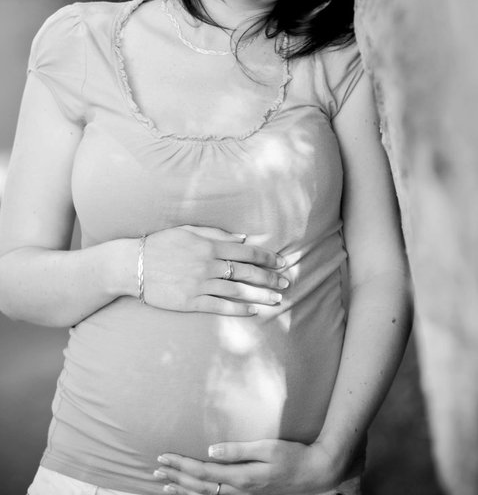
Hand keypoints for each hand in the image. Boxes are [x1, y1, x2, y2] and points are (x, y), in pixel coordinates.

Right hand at [141, 226, 287, 315]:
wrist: (131, 265)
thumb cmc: (160, 244)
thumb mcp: (188, 231)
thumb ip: (216, 234)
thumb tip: (243, 238)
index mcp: (208, 245)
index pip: (246, 251)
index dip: (267, 257)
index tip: (282, 262)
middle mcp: (207, 265)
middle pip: (246, 272)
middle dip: (270, 278)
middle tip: (286, 283)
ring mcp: (199, 285)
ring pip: (237, 292)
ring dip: (260, 296)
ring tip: (277, 301)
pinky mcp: (190, 302)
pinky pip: (220, 307)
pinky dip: (239, 310)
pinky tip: (253, 311)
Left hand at [153, 439, 341, 494]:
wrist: (316, 474)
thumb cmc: (293, 457)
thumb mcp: (267, 448)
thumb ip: (238, 451)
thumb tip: (210, 450)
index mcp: (241, 478)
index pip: (203, 472)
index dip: (181, 465)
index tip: (164, 457)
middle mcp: (239, 491)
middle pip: (199, 487)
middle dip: (175, 478)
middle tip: (154, 470)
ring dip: (183, 490)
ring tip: (163, 485)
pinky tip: (190, 493)